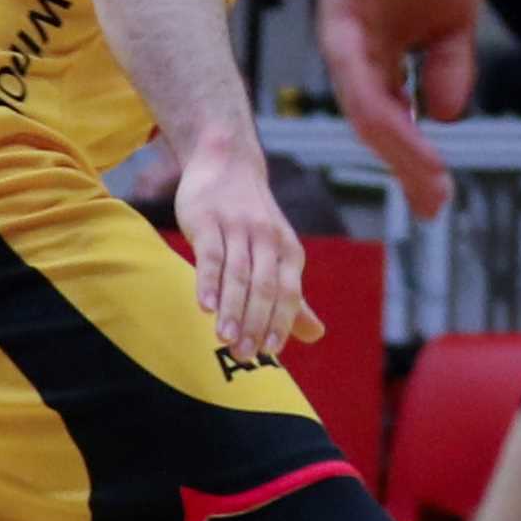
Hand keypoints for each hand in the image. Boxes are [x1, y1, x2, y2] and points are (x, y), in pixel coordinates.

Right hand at [168, 136, 310, 363]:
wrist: (228, 163)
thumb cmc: (252, 219)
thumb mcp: (277, 254)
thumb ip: (291, 297)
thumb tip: (316, 335)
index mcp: (288, 253)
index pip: (288, 294)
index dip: (280, 323)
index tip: (269, 354)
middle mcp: (268, 241)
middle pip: (265, 289)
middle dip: (255, 324)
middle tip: (243, 357)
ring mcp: (238, 230)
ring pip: (239, 275)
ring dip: (233, 309)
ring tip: (225, 339)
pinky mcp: (209, 221)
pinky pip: (211, 254)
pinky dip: (209, 281)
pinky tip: (205, 306)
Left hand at [315, 0, 474, 220]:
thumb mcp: (452, 22)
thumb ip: (447, 69)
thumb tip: (446, 118)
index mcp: (379, 60)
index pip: (395, 123)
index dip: (416, 162)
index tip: (440, 199)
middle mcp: (355, 57)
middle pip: (378, 127)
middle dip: (408, 169)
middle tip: (435, 205)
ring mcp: (344, 39)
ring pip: (367, 110)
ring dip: (398, 149)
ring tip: (430, 180)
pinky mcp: (341, 16)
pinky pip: (358, 74)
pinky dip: (383, 107)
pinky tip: (410, 130)